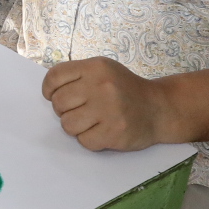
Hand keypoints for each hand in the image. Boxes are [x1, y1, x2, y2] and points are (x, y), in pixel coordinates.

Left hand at [41, 57, 172, 151]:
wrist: (159, 108)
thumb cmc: (125, 89)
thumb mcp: (104, 71)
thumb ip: (78, 76)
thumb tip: (49, 92)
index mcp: (96, 67)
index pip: (55, 76)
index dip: (49, 89)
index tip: (52, 95)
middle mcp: (101, 86)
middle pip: (59, 102)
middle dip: (63, 110)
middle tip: (78, 111)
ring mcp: (109, 110)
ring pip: (67, 124)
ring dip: (75, 127)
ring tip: (90, 122)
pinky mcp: (114, 132)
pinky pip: (84, 141)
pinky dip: (89, 139)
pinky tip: (102, 131)